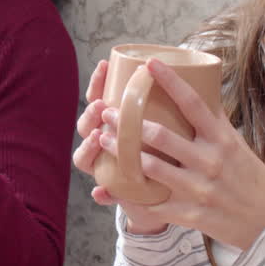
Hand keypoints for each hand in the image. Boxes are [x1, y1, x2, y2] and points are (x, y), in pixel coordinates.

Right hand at [71, 59, 170, 232]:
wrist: (181, 198)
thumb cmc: (175, 156)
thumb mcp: (174, 132)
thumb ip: (170, 106)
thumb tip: (168, 69)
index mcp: (116, 124)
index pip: (98, 98)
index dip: (96, 83)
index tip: (104, 67)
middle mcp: (105, 145)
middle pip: (84, 126)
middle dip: (90, 114)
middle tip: (101, 105)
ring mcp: (108, 169)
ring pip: (83, 158)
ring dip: (88, 147)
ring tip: (97, 137)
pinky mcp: (118, 193)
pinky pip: (104, 194)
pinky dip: (102, 194)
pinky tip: (100, 192)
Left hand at [96, 58, 264, 249]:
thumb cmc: (251, 179)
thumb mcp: (238, 145)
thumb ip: (215, 122)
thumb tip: (201, 89)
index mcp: (221, 139)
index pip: (193, 103)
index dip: (170, 80)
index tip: (150, 63)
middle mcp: (209, 161)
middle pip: (161, 135)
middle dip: (128, 123)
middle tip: (108, 112)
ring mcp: (198, 188)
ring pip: (151, 167)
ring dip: (123, 152)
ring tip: (103, 140)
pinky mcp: (190, 213)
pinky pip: (153, 203)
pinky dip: (131, 195)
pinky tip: (113, 185)